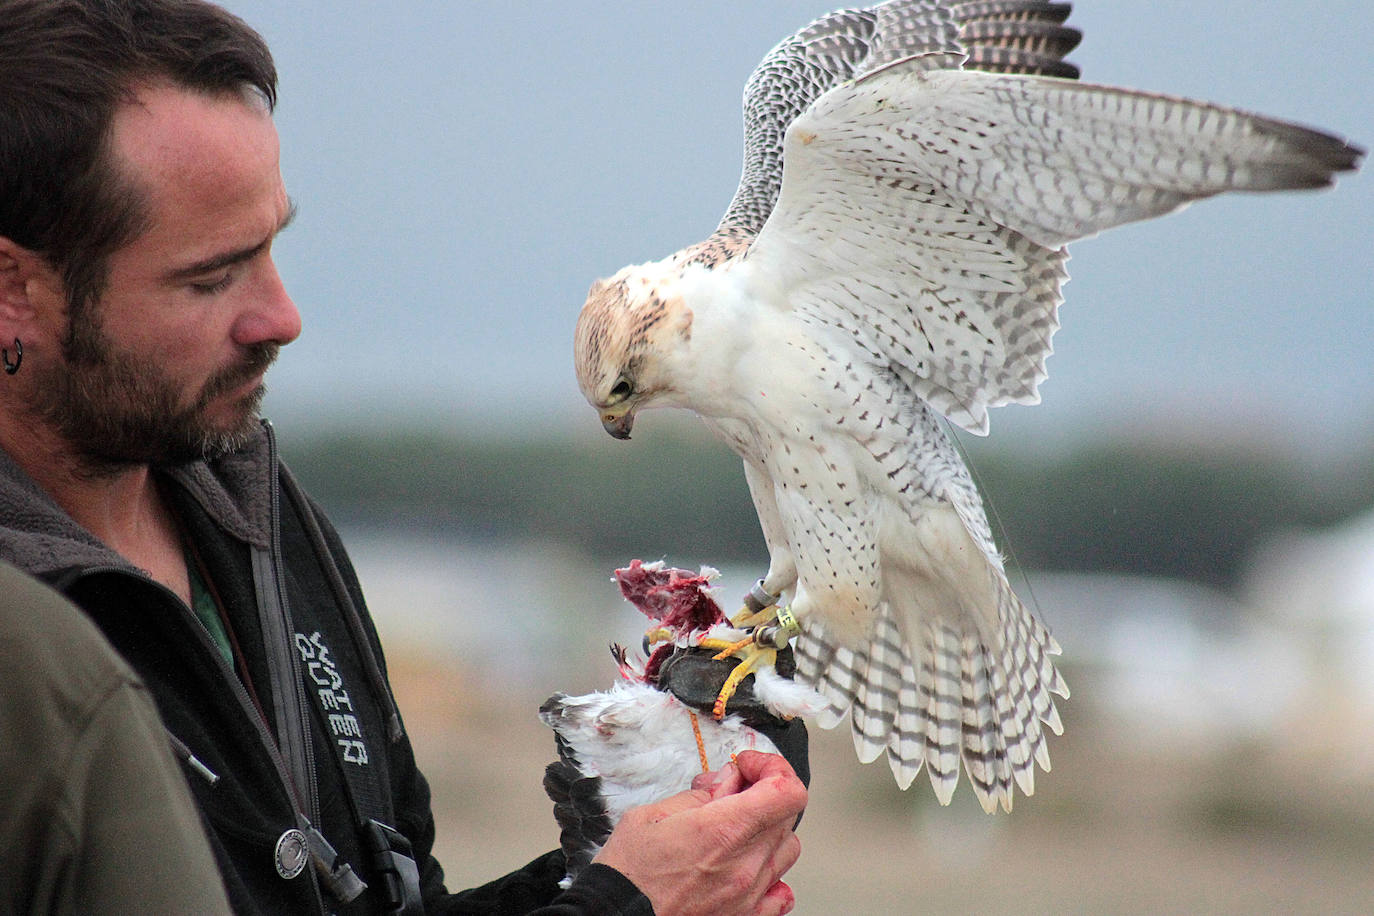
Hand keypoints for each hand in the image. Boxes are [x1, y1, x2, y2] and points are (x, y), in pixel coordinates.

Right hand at [593, 750, 805, 915]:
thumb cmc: (628, 874)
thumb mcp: (652, 814)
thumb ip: (699, 795)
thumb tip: (727, 781)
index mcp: (723, 829)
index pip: (786, 790)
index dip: (772, 767)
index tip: (748, 766)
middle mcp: (745, 863)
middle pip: (785, 814)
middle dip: (762, 792)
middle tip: (730, 793)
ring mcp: (748, 893)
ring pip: (787, 849)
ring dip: (767, 830)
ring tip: (736, 829)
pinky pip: (781, 894)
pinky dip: (772, 876)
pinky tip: (748, 867)